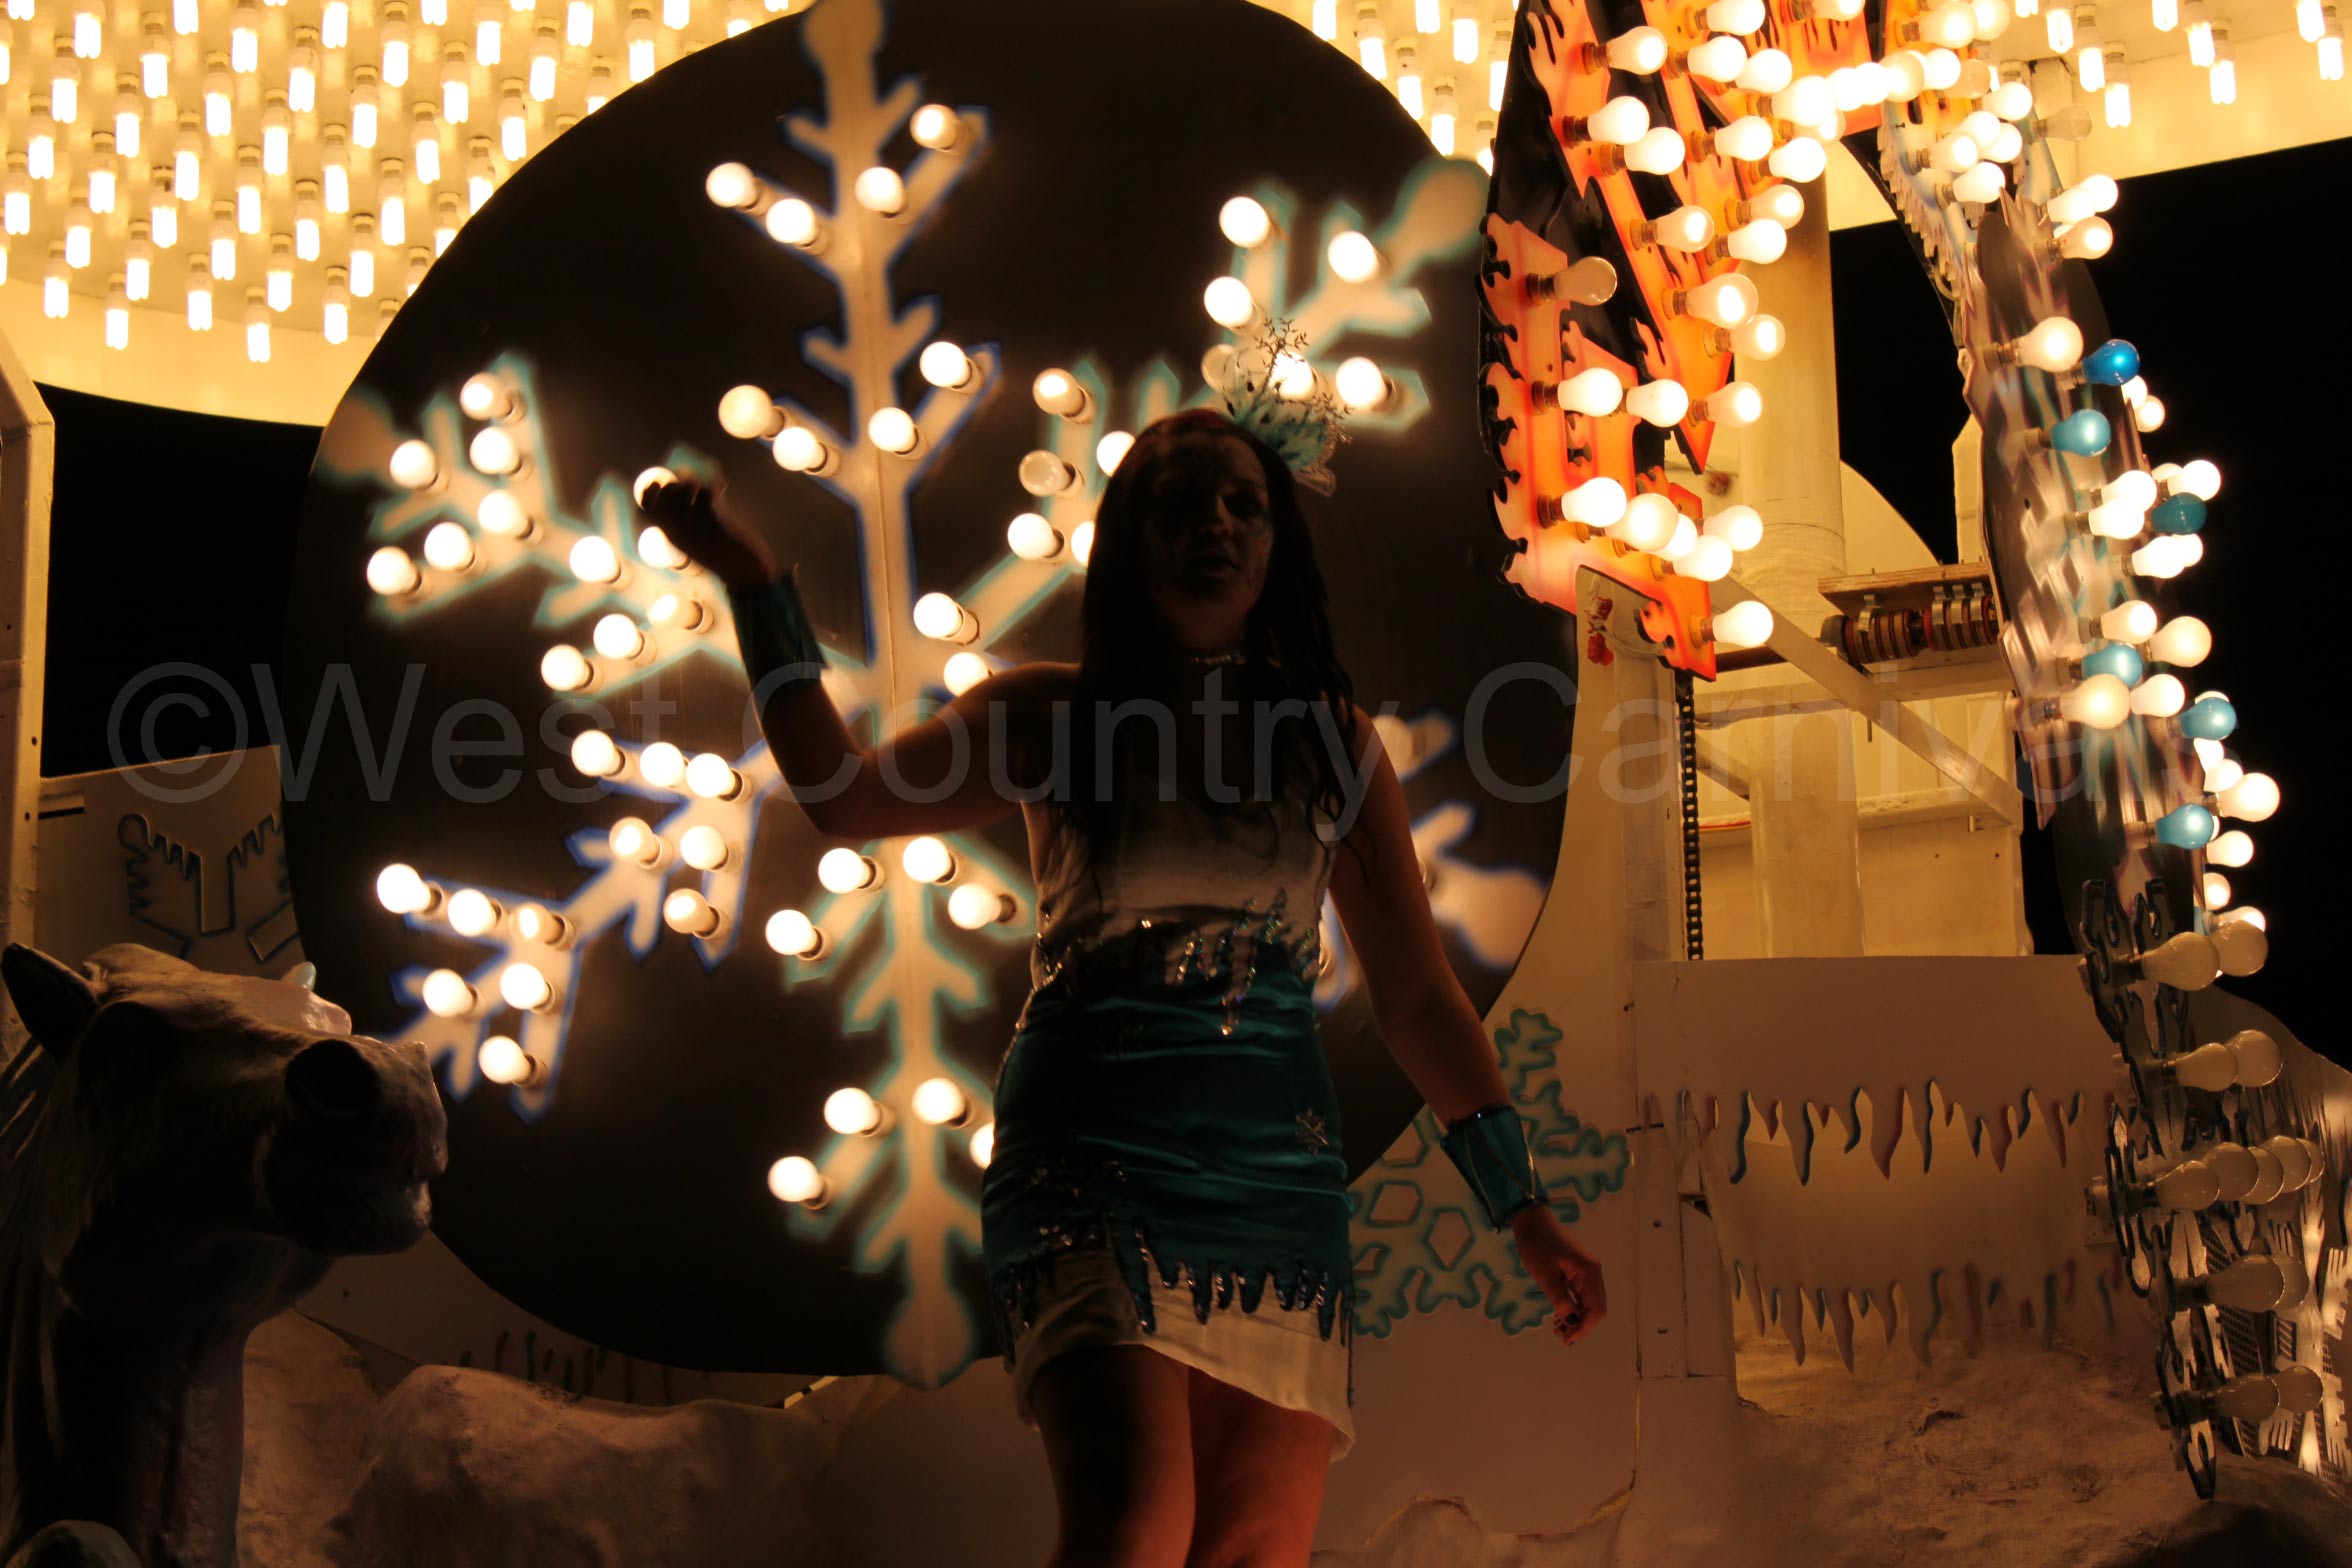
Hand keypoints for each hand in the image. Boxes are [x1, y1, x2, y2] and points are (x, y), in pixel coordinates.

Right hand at [636, 477, 775, 589]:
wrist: (746, 575)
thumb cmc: (726, 556)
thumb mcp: (700, 540)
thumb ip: (691, 521)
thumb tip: (689, 495)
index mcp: (672, 536)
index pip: (648, 505)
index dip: (653, 488)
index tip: (671, 484)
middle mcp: (679, 531)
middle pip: (662, 494)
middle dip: (676, 483)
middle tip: (696, 488)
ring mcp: (695, 528)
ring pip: (682, 492)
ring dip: (695, 483)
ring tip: (711, 491)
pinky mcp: (714, 524)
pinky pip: (705, 495)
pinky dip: (713, 486)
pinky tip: (723, 488)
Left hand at [1509, 1205, 1606, 1347]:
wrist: (1530, 1220)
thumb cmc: (1537, 1244)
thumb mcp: (1545, 1275)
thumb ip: (1560, 1299)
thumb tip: (1572, 1321)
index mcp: (1589, 1272)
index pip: (1596, 1309)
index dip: (1584, 1328)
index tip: (1567, 1340)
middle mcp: (1593, 1272)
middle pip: (1595, 1307)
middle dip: (1580, 1325)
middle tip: (1561, 1337)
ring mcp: (1585, 1271)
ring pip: (1587, 1302)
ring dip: (1576, 1318)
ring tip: (1557, 1330)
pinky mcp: (1576, 1270)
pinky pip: (1579, 1294)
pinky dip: (1572, 1307)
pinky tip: (1559, 1317)